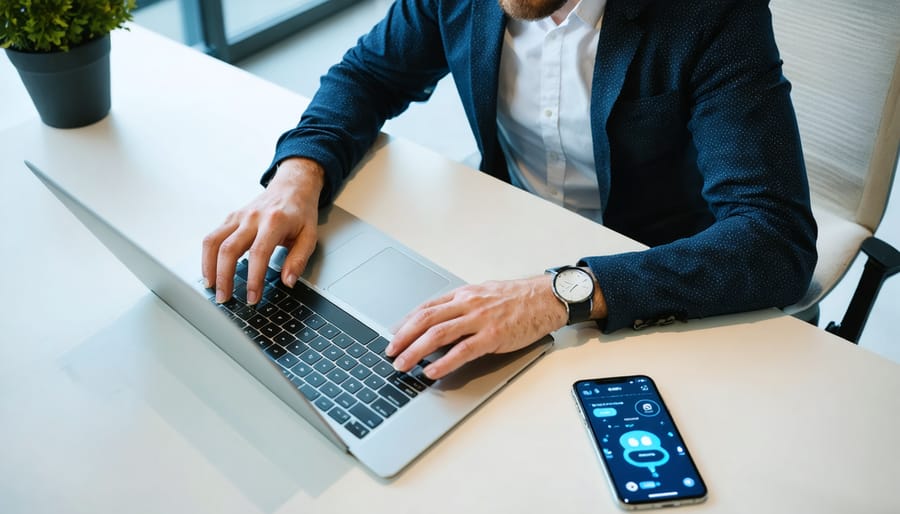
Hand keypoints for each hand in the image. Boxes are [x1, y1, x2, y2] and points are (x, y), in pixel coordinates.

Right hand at [201, 157, 324, 303]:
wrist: (292, 187)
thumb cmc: (301, 213)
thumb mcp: (310, 236)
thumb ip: (299, 259)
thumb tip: (288, 281)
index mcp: (274, 222)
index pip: (258, 253)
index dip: (253, 278)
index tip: (252, 297)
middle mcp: (252, 217)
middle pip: (229, 249)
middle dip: (224, 277)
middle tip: (225, 298)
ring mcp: (239, 216)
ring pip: (214, 241)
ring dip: (209, 267)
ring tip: (212, 287)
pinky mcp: (231, 218)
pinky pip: (213, 237)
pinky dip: (207, 256)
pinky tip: (210, 271)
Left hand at [385, 275, 567, 379]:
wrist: (546, 298)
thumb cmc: (518, 298)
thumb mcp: (484, 294)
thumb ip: (463, 307)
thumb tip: (441, 321)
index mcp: (464, 295)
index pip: (426, 307)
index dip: (406, 322)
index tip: (393, 335)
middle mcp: (467, 304)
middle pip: (426, 320)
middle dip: (403, 337)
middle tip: (390, 353)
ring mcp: (480, 320)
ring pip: (438, 334)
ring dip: (416, 351)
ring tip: (403, 365)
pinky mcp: (493, 336)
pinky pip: (463, 350)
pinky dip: (444, 362)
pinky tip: (432, 371)